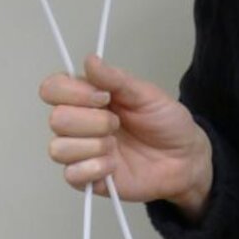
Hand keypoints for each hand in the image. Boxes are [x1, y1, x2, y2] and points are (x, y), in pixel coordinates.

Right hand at [40, 54, 212, 218]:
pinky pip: (71, 175)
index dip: (73, 93)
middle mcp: (78, 124)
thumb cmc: (165, 122)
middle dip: (92, 121)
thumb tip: (90, 59)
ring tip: (116, 146)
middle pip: (56, 120)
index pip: (53, 89)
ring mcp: (81, 152)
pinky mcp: (87, 178)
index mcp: (87, 98)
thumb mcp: (146, 94)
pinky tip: (114, 165)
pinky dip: (95, 169)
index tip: (104, 97)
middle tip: (118, 123)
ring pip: (58, 149)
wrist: (185, 158)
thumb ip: (116, 79)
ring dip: (94, 146)